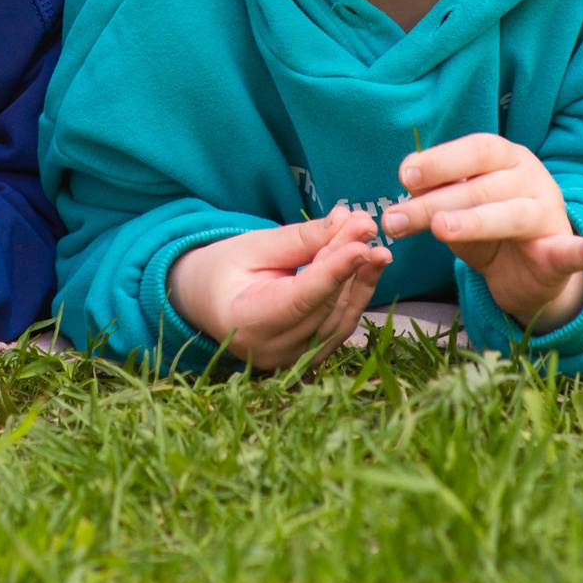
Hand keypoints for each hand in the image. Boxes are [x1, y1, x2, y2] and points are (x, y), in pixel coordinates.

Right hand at [165, 207, 391, 369]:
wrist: (208, 302)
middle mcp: (272, 350)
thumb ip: (299, 239)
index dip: (333, 272)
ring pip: (339, 319)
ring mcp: (292, 360)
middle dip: (349, 265)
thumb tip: (345, 222)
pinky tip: (369, 266)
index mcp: (246, 323)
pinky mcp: (309, 357)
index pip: (300, 299)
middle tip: (366, 226)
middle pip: (323, 306)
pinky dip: (356, 295)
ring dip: (360, 280)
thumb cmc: (225, 270)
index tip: (361, 245)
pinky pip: (340, 326)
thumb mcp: (253, 245)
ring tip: (374, 244)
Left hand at [382, 133, 582, 333]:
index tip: (405, 175)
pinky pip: (577, 250)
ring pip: (512, 215)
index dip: (441, 160)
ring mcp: (549, 214)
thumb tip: (401, 189)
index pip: (475, 150)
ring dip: (475, 221)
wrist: (524, 272)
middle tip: (395, 221)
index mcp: (505, 158)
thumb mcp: (456, 209)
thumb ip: (432, 198)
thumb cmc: (485, 228)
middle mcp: (531, 178)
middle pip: (482, 187)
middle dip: (434, 204)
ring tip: (442, 229)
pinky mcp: (561, 253)